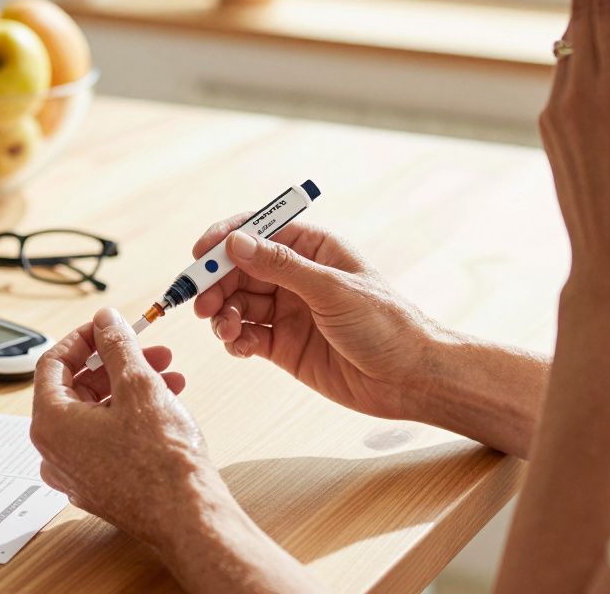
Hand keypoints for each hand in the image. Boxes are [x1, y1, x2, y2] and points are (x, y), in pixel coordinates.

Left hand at [31, 308, 223, 548]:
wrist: (188, 516)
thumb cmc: (161, 459)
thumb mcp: (138, 384)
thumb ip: (116, 345)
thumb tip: (105, 320)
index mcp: (50, 424)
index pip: (52, 364)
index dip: (82, 338)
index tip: (108, 326)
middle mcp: (53, 452)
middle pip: (75, 389)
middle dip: (114, 363)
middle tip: (148, 348)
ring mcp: (75, 473)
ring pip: (95, 414)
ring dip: (129, 387)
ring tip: (169, 374)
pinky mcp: (99, 486)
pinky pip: (105, 438)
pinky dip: (130, 415)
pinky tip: (166, 404)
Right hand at [192, 218, 451, 419]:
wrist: (409, 379)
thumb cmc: (386, 325)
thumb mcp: (332, 289)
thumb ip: (281, 266)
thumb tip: (236, 242)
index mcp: (313, 249)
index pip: (259, 231)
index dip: (226, 239)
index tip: (200, 254)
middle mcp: (296, 276)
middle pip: (240, 269)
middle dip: (217, 283)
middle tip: (202, 302)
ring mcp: (289, 310)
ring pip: (238, 303)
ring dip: (223, 313)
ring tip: (225, 329)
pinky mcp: (284, 345)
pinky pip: (247, 335)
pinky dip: (235, 339)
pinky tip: (239, 346)